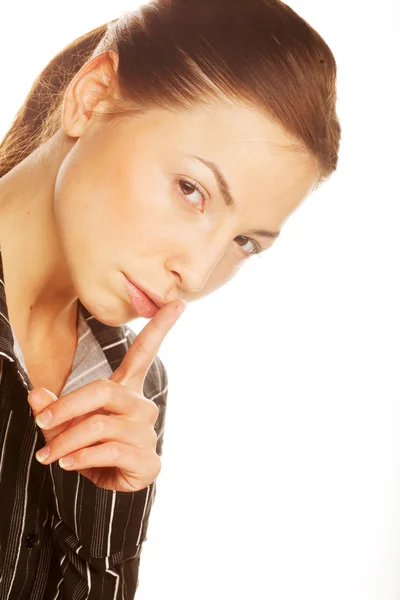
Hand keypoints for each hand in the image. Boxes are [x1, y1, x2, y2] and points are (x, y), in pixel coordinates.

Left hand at [27, 300, 185, 491]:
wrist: (110, 485)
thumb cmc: (91, 447)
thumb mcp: (66, 426)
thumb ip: (52, 409)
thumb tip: (35, 394)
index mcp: (127, 389)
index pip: (144, 353)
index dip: (160, 328)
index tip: (176, 303)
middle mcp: (141, 405)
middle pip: (103, 390)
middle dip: (67, 406)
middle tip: (41, 421)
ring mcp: (147, 432)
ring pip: (100, 425)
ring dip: (66, 441)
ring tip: (48, 455)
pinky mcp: (148, 459)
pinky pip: (109, 451)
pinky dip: (81, 458)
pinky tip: (68, 464)